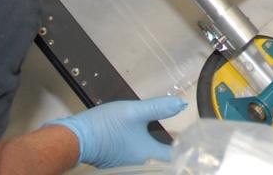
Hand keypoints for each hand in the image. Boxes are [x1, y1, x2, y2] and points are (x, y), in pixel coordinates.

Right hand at [46, 95, 185, 167]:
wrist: (76, 137)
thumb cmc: (105, 126)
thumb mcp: (134, 112)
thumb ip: (159, 108)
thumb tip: (181, 104)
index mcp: (149, 157)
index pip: (177, 157)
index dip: (188, 148)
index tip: (195, 137)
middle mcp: (142, 167)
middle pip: (166, 160)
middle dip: (177, 149)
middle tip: (186, 135)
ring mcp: (131, 167)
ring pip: (154, 160)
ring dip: (163, 149)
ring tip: (173, 135)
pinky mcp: (122, 164)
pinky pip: (144, 160)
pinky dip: (151, 151)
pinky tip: (152, 138)